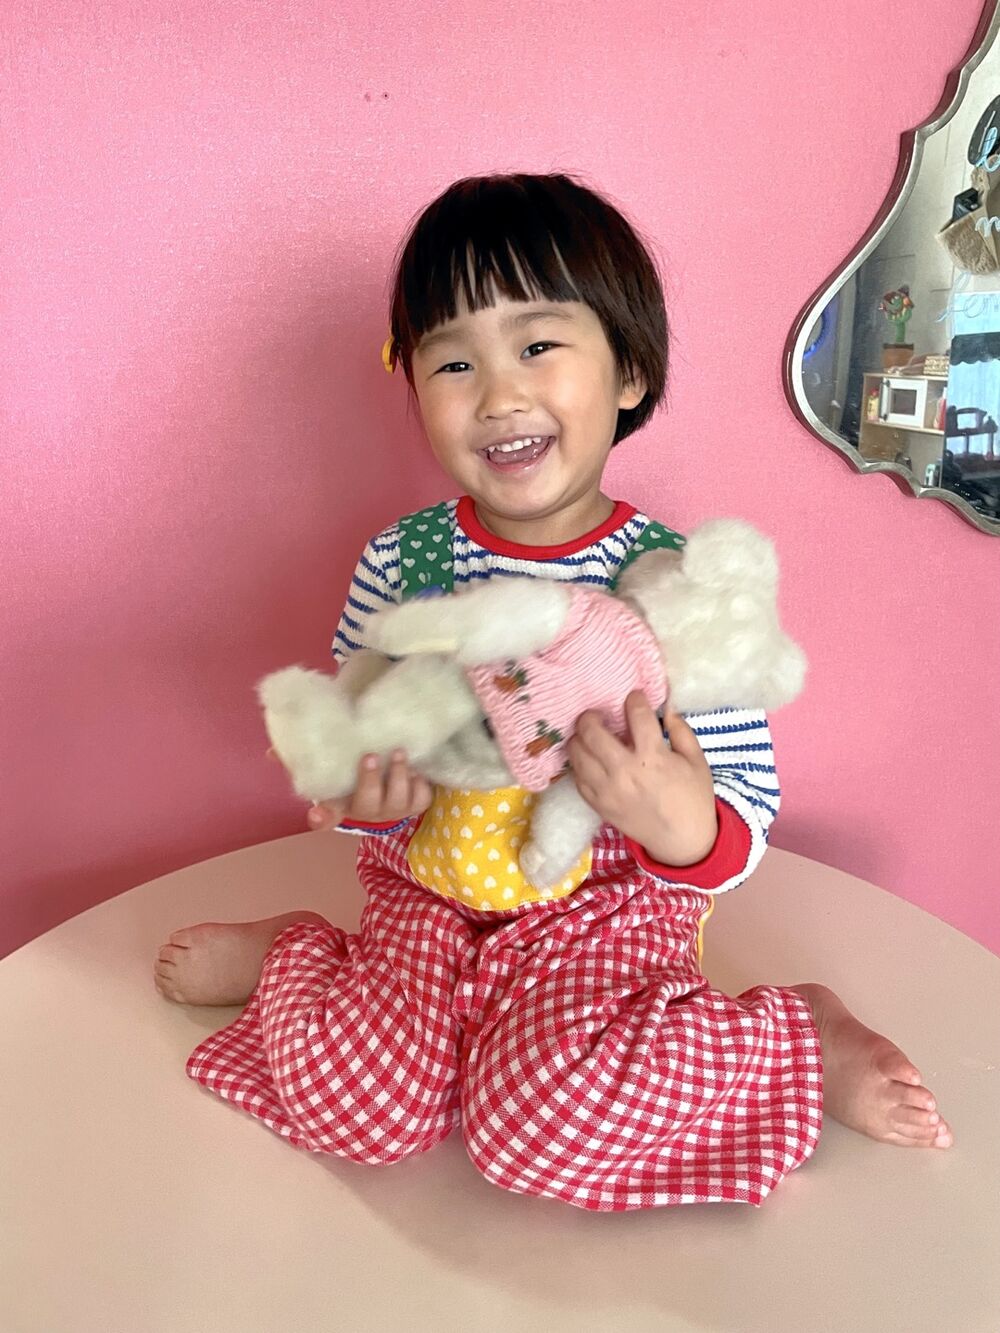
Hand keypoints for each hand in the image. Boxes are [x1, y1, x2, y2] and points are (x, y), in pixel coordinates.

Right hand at [267, 747, 432, 830]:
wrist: (394, 775)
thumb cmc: (355, 770)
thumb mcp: (332, 764)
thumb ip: (302, 759)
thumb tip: (272, 752)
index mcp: (344, 804)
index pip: (326, 818)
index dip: (322, 818)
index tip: (316, 814)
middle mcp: (368, 811)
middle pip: (366, 804)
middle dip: (368, 781)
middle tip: (368, 756)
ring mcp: (394, 809)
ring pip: (397, 800)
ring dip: (397, 777)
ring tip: (399, 754)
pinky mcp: (416, 803)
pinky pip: (420, 798)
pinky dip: (419, 784)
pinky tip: (416, 769)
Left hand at [567, 692, 717, 865]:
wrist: (683, 841)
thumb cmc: (693, 798)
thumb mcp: (697, 761)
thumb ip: (681, 731)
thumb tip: (666, 707)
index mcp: (653, 757)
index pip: (636, 715)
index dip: (634, 699)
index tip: (634, 697)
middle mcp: (624, 771)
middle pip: (592, 732)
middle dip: (591, 716)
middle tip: (597, 714)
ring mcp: (607, 790)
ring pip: (577, 754)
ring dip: (579, 738)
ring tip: (588, 735)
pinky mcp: (599, 805)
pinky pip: (577, 778)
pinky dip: (579, 764)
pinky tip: (588, 759)